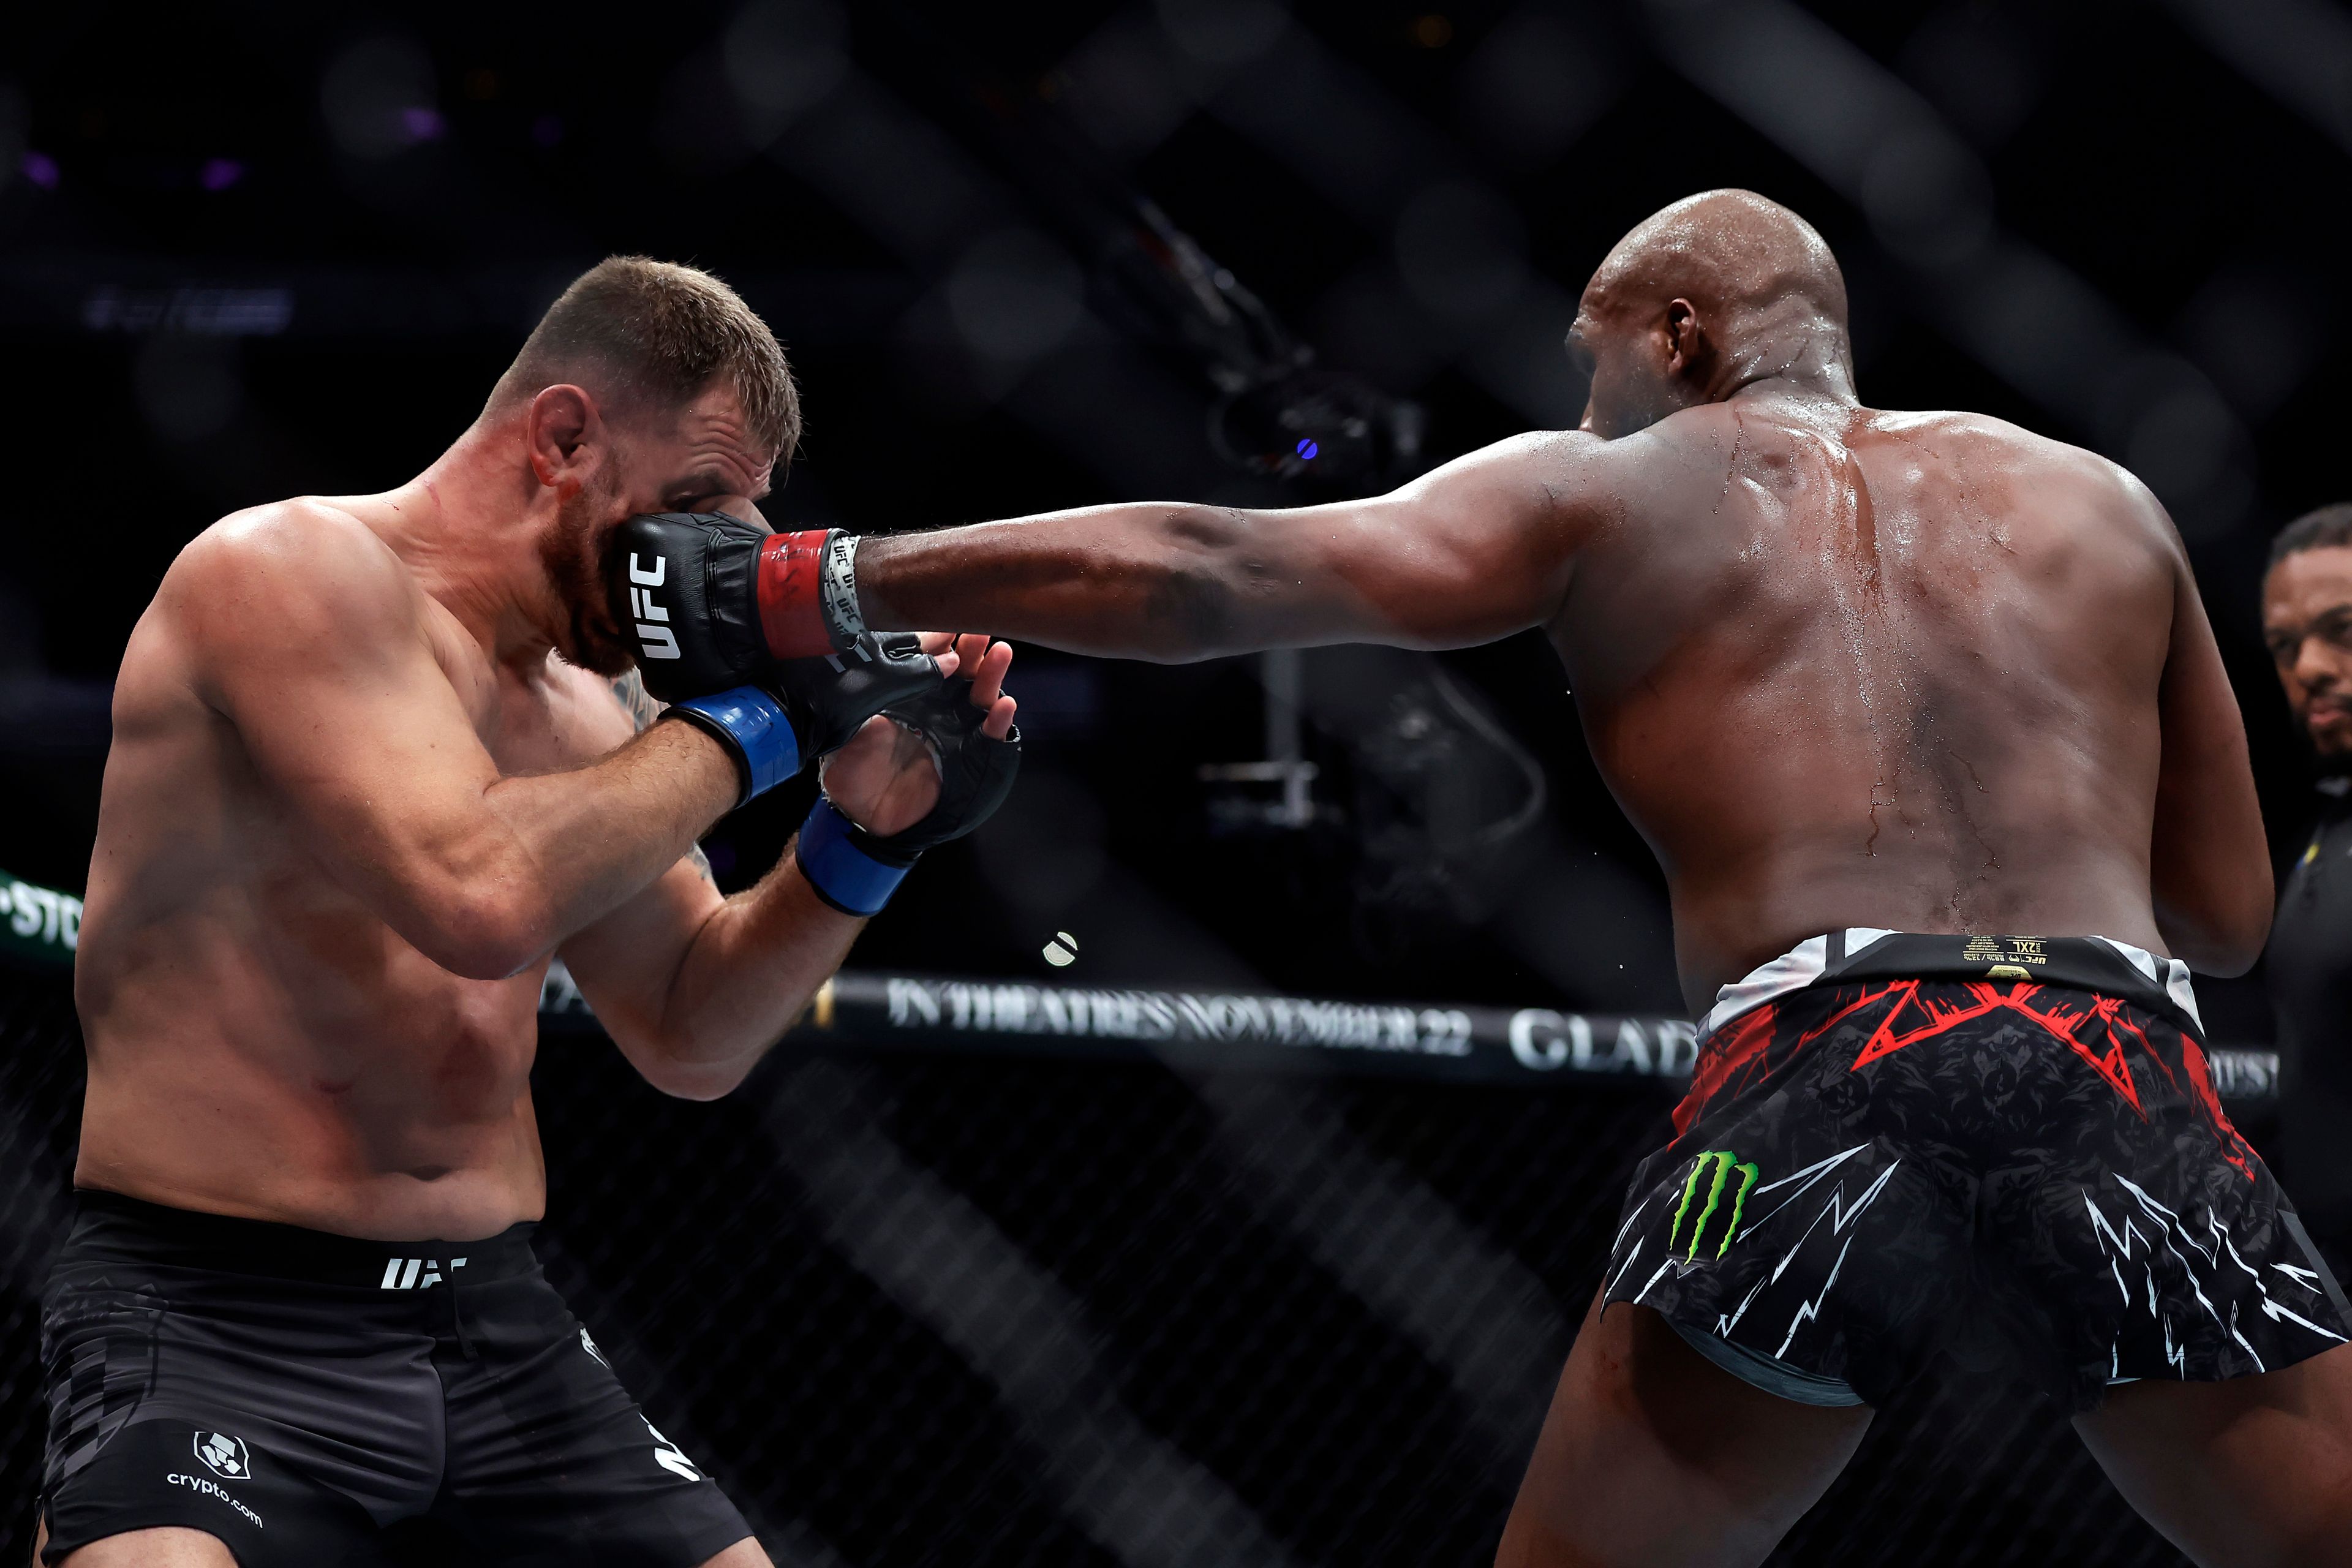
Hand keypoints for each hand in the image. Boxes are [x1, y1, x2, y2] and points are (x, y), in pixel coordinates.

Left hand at [820, 635, 1016, 834]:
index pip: (931, 660)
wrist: (858, 812)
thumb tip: (902, 659)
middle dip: (972, 648)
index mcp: (909, 694)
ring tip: (1001, 653)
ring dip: (991, 675)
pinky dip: (998, 721)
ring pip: (979, 697)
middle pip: (962, 672)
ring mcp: (954, 731)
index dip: (942, 639)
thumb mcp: (859, 720)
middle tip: (980, 627)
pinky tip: (1005, 704)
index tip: (950, 616)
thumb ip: (883, 692)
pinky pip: (987, 738)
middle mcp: (936, 708)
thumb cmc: (851, 764)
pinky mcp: (967, 758)